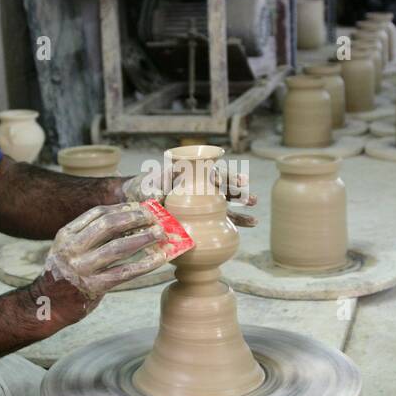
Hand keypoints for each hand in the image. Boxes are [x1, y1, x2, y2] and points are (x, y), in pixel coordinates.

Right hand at [38, 202, 168, 319]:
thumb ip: (89, 235)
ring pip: (118, 248)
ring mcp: (82, 268)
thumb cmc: (65, 274)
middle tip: (153, 217)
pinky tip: (159, 258)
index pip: (97, 213)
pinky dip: (145, 264)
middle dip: (134, 218)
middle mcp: (72, 249)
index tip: (140, 207)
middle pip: (108, 225)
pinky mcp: (94, 286)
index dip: (121, 208)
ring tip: (160, 233)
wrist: (48, 304)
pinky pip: (124, 272)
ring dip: (143, 238)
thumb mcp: (68, 248)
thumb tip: (128, 220)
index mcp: (66, 235)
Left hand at [119, 164, 258, 227]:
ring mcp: (205, 200)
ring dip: (241, 201)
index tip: (238, 182)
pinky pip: (225, 217)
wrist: (142, 199)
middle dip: (236, 188)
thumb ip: (154, 188)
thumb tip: (160, 194)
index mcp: (190, 173)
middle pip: (222, 183)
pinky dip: (237, 220)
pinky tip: (252, 223)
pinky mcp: (207, 215)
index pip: (210, 172)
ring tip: (254, 203)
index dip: (224, 177)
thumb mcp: (148, 186)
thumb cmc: (145, 188)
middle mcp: (201, 184)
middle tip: (247, 195)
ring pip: (227, 199)